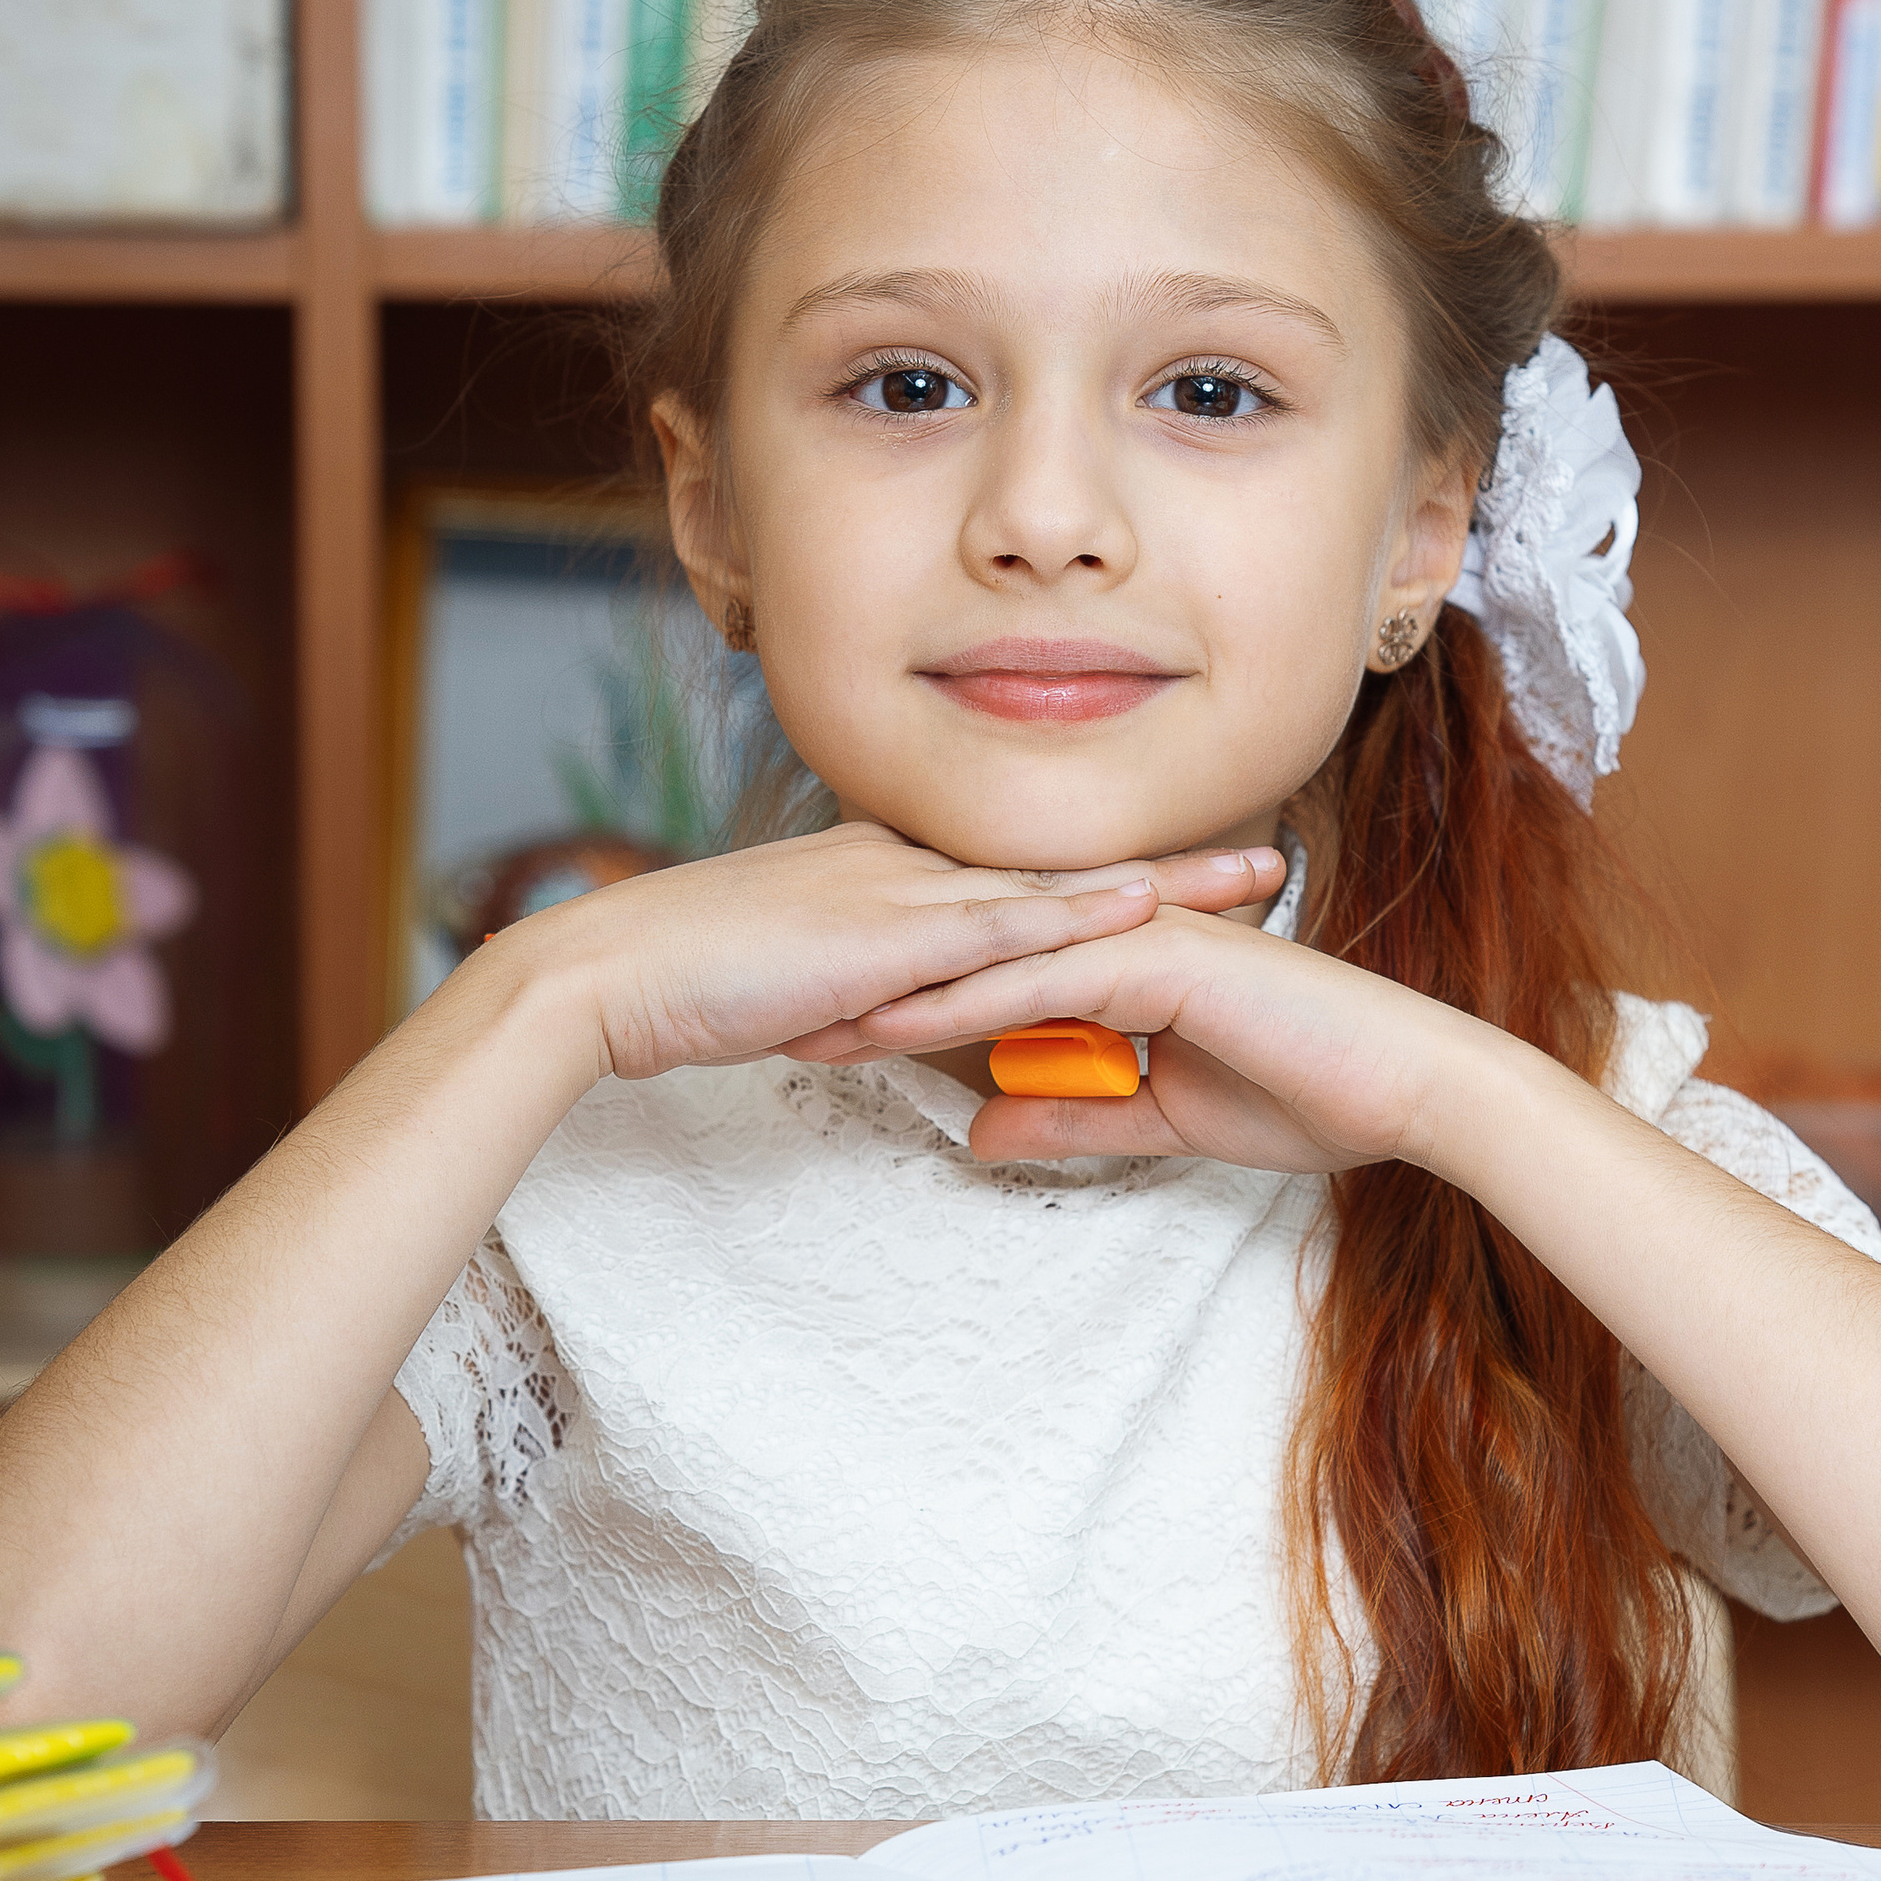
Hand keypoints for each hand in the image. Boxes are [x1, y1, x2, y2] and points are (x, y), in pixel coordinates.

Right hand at [496, 823, 1286, 1083]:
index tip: (1194, 875)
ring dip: (1160, 880)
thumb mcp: (799, 981)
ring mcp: (900, 891)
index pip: (1025, 869)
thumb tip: (912, 1022)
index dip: (1113, 871)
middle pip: (1065, 860)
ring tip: (1256, 878)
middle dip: (1172, 863)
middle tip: (1271, 857)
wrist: (609, 971)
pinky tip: (1141, 905)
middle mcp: (910, 865)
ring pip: (1056, 880)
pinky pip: (997, 922)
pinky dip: (1075, 913)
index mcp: (891, 873)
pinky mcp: (881, 933)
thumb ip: (865, 990)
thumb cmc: (687, 982)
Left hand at [808, 903, 1484, 1175]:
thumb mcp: (1163, 1121)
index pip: (997, 976)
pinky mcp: (1160, 962)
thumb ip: (1073, 1116)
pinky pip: (1043, 984)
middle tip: (788, 1013)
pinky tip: (900, 1025)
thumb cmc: (1316, 1098)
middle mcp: (1124, 936)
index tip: (832, 1028)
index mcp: (1126, 961)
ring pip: (995, 962)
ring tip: (813, 1021)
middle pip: (977, 956)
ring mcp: (1140, 940)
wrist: (1410, 1089)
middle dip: (882, 988)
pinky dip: (968, 1004)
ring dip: (901, 995)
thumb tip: (978, 1127)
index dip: (911, 1002)